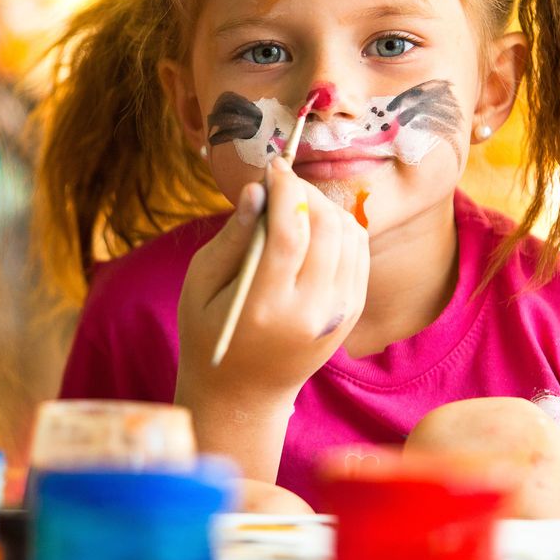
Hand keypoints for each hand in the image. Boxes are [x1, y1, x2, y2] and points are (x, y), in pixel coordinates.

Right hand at [175, 155, 368, 478]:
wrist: (244, 393)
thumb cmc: (211, 332)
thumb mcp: (201, 283)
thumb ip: (232, 237)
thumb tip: (258, 190)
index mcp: (265, 306)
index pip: (290, 232)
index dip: (286, 189)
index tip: (273, 166)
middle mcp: (311, 312)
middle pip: (326, 228)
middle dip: (306, 192)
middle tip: (281, 184)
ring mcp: (338, 315)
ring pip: (350, 236)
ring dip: (325, 207)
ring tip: (295, 205)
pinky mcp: (351, 313)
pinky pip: (359, 254)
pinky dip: (341, 229)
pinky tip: (314, 227)